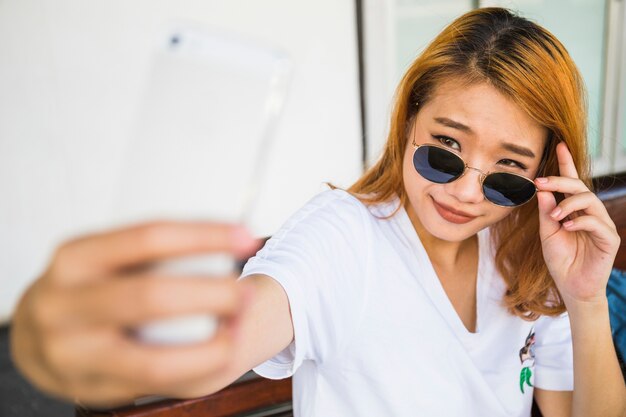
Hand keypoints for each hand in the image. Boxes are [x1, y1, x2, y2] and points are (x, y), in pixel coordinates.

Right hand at [10, 221, 259, 406]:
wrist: (38, 337)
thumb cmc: (91, 289)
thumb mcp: (110, 258)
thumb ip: (163, 256)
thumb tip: (231, 253)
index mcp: (75, 258)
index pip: (149, 237)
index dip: (205, 235)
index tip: (246, 237)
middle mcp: (62, 306)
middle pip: (151, 296)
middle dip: (212, 294)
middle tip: (247, 293)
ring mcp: (71, 356)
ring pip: (153, 360)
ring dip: (211, 346)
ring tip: (239, 328)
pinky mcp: (90, 391)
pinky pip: (157, 385)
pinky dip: (199, 366)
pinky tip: (220, 350)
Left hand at [535, 142, 619, 305]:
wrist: (571, 287)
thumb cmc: (560, 260)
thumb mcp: (547, 234)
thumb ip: (546, 213)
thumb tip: (542, 190)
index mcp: (573, 210)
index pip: (571, 182)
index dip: (566, 164)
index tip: (559, 145)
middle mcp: (589, 213)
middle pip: (579, 187)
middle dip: (559, 181)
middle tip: (540, 182)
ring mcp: (601, 224)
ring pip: (589, 200)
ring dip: (568, 203)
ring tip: (554, 215)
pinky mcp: (609, 238)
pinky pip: (597, 222)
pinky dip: (580, 221)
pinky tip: (566, 226)